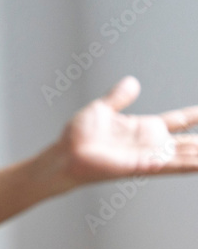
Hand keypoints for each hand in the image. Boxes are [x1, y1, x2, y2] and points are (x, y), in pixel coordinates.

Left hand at [56, 76, 197, 185]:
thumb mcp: (102, 109)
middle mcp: (153, 144)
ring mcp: (151, 156)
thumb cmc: (78, 136)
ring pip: (191, 154)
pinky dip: (194, 164)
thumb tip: (132, 82)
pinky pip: (176, 165)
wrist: (64, 155)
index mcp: (146, 129)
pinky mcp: (145, 166)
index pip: (181, 121)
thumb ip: (119, 97)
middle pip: (193, 140)